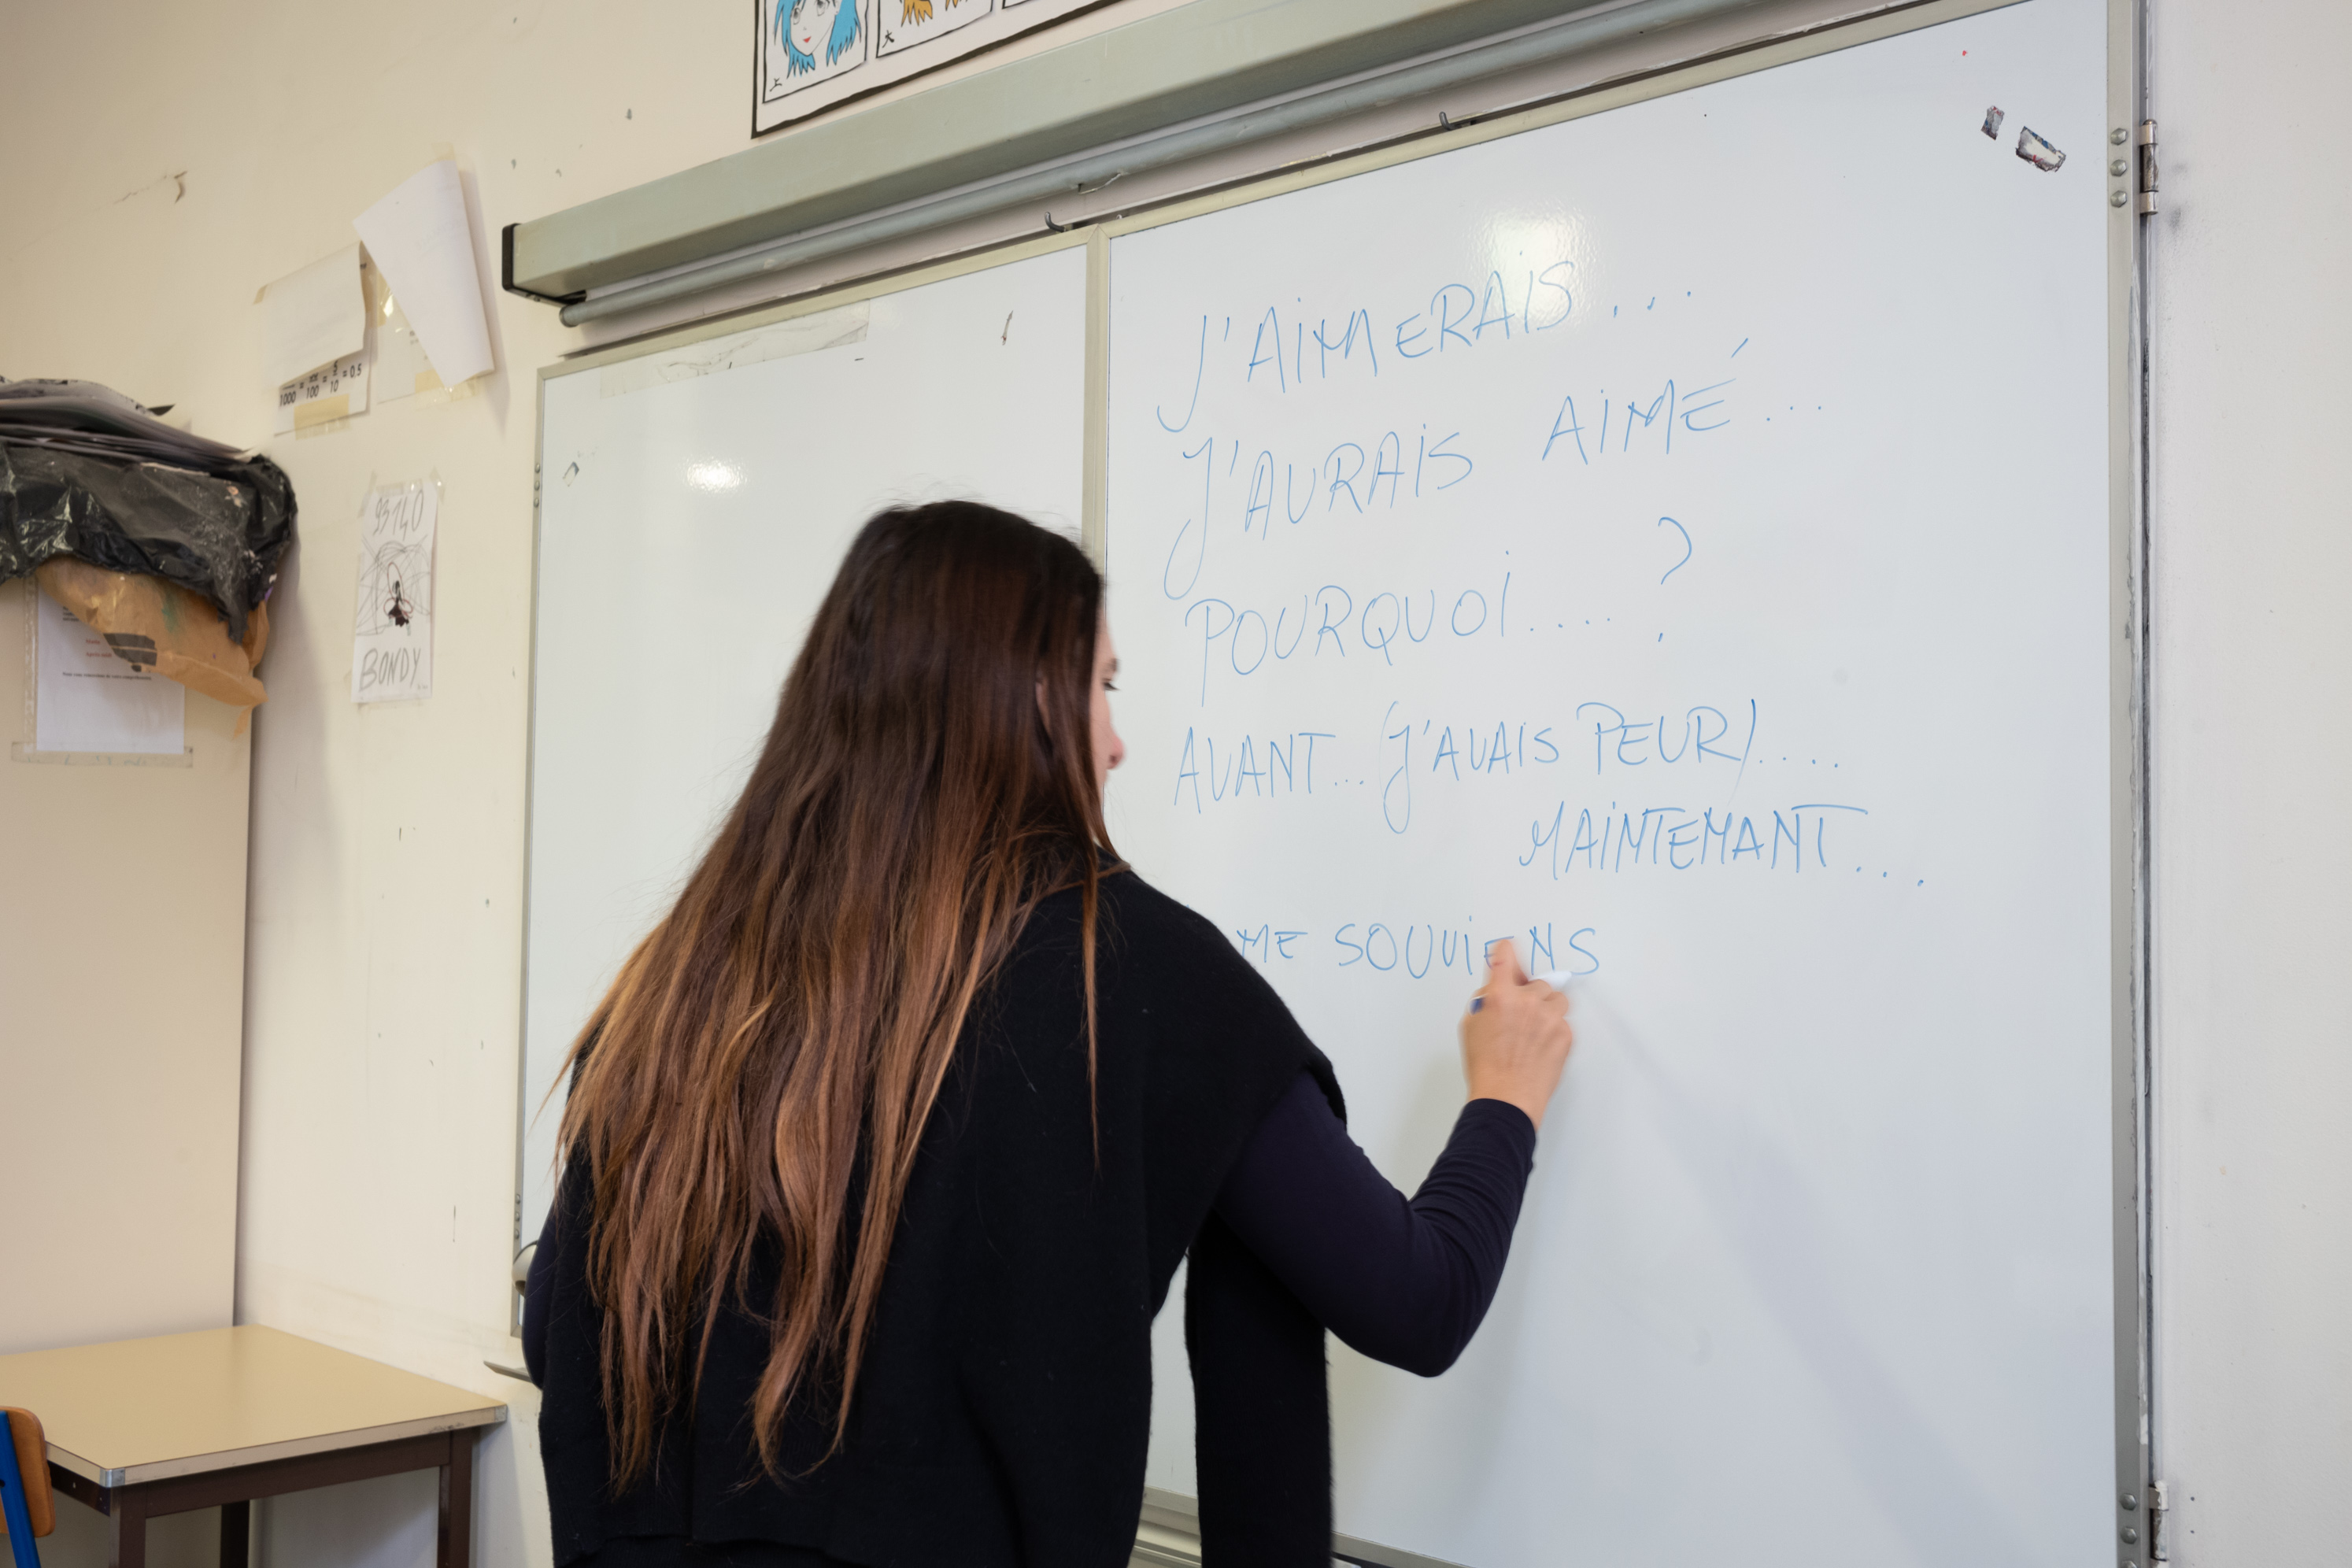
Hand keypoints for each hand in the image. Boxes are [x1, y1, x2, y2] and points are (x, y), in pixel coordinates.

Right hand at [1460, 939, 1573, 1129]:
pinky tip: (1540, 1047)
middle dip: (1529, 995)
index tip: (1508, 949)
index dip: (1505, 951)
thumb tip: (1497, 985)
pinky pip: (1563, 1021)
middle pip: (1537, 982)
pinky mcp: (1566, 1034)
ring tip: (1534, 1032)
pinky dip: (1554, 1030)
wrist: (1506, 1097)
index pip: (1505, 956)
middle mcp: (1527, 1001)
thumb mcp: (1470, 1025)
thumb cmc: (1486, 1065)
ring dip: (1546, 1009)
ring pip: (1555, 999)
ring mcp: (1550, 1017)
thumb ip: (1486, 999)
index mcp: (1500, 995)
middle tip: (1521, 1016)